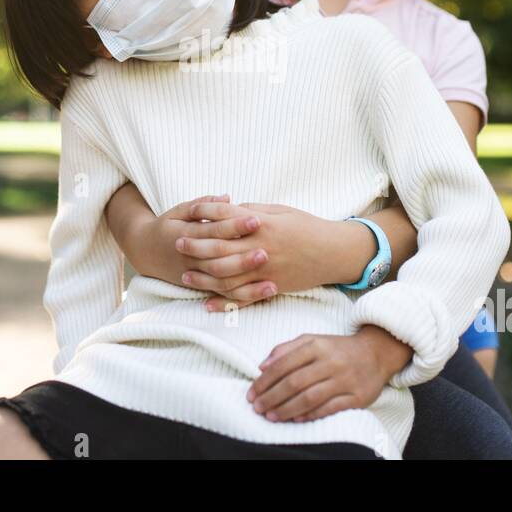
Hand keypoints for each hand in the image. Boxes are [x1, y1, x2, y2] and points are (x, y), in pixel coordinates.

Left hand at [176, 200, 371, 311]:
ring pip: (226, 276)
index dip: (204, 215)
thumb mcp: (280, 210)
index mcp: (262, 225)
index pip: (225, 218)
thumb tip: (227, 208)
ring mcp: (265, 271)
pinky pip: (243, 298)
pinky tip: (208, 303)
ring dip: (203, 276)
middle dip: (196, 246)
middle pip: (219, 248)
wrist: (334, 252)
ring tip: (185, 275)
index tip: (188, 214)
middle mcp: (260, 248)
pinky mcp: (271, 287)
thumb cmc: (308, 226)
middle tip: (177, 243)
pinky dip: (224, 302)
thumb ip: (252, 210)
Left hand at [246, 327, 411, 423]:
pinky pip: (330, 408)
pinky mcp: (357, 396)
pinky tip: (295, 419)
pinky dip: (310, 415)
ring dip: (287, 409)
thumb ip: (285, 349)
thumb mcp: (312, 340)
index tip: (251, 393)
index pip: (284, 364)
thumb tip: (262, 366)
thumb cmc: (337, 348)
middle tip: (257, 408)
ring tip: (271, 416)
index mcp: (317, 345)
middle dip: (272, 397)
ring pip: (310, 397)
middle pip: (295, 382)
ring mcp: (345, 380)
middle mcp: (331, 361)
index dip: (265, 381)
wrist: (376, 353)